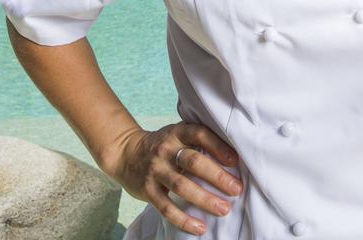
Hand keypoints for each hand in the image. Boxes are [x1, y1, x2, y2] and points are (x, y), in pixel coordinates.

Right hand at [103, 123, 242, 235]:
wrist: (126, 153)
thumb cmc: (163, 146)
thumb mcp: (177, 135)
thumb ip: (198, 142)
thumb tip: (234, 158)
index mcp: (177, 133)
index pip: (199, 134)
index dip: (218, 146)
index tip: (235, 160)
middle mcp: (165, 149)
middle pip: (193, 161)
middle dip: (217, 176)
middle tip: (236, 189)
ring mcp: (155, 170)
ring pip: (181, 186)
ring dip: (204, 199)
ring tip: (223, 209)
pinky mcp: (147, 189)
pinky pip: (166, 207)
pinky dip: (184, 220)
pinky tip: (199, 228)